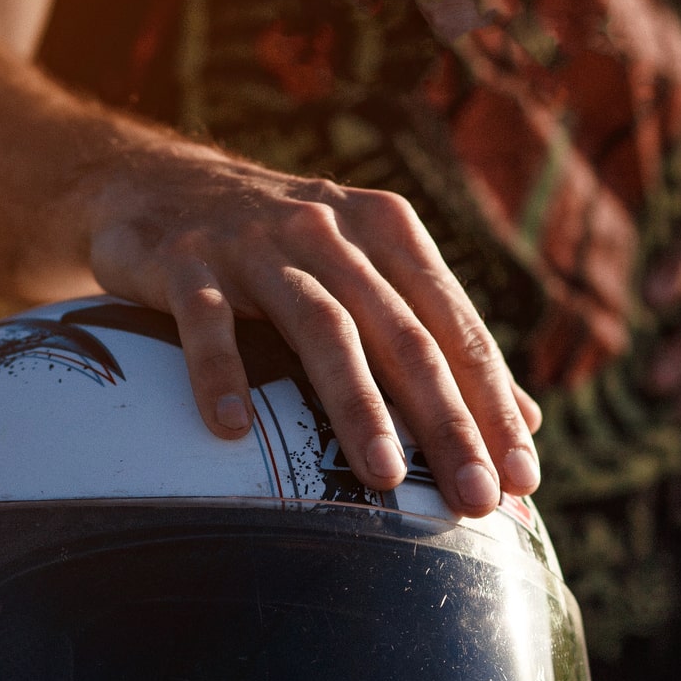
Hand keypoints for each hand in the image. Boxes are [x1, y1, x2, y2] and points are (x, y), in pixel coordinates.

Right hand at [83, 143, 542, 517]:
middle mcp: (331, 231)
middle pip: (403, 334)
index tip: (522, 479)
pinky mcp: (185, 259)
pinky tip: (233, 429)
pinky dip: (220, 372)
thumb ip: (439, 338)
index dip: (494, 404)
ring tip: (386, 476)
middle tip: (475, 498)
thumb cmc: (279, 248)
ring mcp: (256, 243)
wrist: (155, 182)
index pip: (455, 328)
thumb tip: (525, 423)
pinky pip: (207, 321)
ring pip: (321, 326)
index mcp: (389, 233)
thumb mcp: (366, 272)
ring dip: (357, 403)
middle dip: (447, 421)